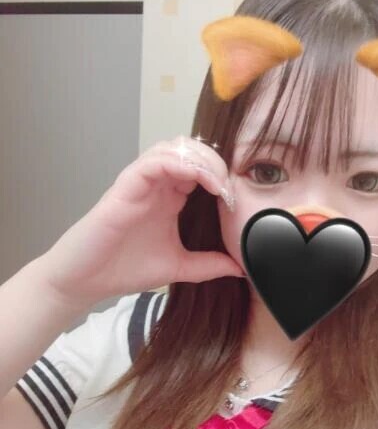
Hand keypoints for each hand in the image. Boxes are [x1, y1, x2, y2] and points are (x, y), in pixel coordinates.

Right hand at [39, 136, 243, 307]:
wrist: (88, 280)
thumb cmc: (125, 268)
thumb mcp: (178, 267)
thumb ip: (208, 265)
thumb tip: (240, 269)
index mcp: (171, 197)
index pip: (202, 168)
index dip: (223, 176)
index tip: (238, 200)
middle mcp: (157, 185)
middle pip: (191, 150)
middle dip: (216, 162)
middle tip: (231, 187)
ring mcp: (141, 183)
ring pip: (173, 148)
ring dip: (201, 160)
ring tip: (218, 183)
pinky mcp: (125, 187)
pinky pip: (153, 162)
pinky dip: (179, 164)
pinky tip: (198, 180)